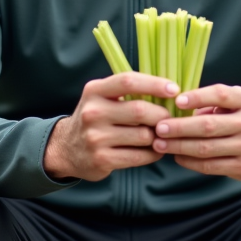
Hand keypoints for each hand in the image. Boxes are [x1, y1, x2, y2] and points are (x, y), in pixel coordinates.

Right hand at [43, 73, 178, 181]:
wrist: (66, 149)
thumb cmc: (95, 119)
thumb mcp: (101, 97)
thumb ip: (127, 92)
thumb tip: (169, 91)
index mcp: (95, 91)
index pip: (128, 81)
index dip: (154, 84)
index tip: (174, 89)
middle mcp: (93, 112)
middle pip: (139, 110)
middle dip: (162, 115)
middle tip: (170, 119)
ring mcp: (96, 137)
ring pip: (143, 135)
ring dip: (159, 137)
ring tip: (161, 135)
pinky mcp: (102, 159)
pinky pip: (139, 156)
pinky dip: (153, 153)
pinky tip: (154, 150)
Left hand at [152, 85, 240, 180]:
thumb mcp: (236, 102)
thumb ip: (212, 102)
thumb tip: (178, 108)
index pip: (221, 95)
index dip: (198, 97)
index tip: (177, 101)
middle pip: (208, 126)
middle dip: (179, 128)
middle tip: (159, 127)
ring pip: (206, 149)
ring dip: (179, 146)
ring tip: (160, 143)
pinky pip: (210, 166)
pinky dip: (189, 162)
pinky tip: (176, 156)